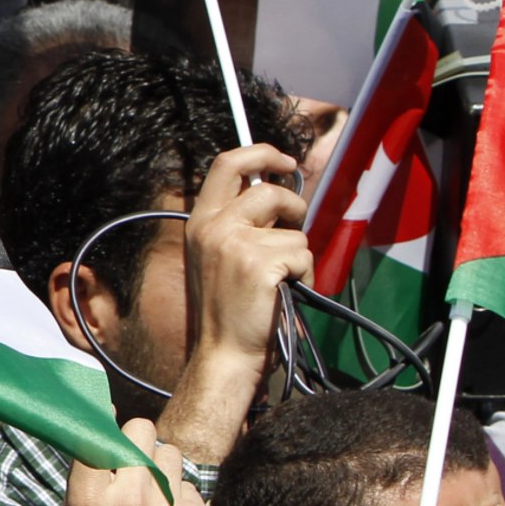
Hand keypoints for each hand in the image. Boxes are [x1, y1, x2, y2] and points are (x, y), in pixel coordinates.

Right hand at [60, 420, 209, 505]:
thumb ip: (81, 489)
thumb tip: (94, 443)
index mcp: (88, 499)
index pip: (97, 433)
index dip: (102, 427)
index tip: (106, 424)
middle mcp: (127, 496)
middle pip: (139, 430)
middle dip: (136, 441)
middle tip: (134, 464)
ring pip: (170, 452)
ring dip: (161, 468)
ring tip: (155, 497)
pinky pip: (190, 486)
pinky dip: (181, 500)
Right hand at [160, 142, 310, 462]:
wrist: (223, 353)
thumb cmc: (227, 309)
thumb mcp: (218, 255)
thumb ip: (239, 222)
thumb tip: (277, 189)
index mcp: (199, 221)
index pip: (227, 164)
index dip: (261, 153)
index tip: (284, 161)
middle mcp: (213, 226)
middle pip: (268, 188)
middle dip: (293, 202)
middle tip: (295, 222)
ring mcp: (235, 244)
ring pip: (293, 227)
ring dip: (298, 252)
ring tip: (281, 278)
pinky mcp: (260, 263)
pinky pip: (303, 253)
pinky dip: (304, 274)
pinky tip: (284, 291)